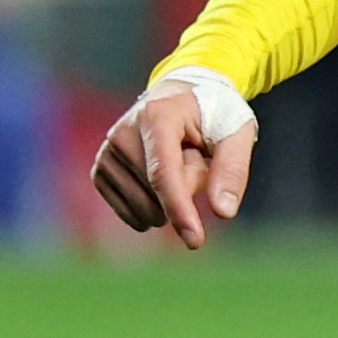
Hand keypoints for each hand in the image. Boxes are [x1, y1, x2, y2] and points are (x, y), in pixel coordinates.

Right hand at [90, 78, 258, 249]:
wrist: (179, 97)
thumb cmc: (212, 114)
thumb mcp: (236, 131)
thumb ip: (233, 168)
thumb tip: (223, 212)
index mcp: (157, 116)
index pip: (163, 173)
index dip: (179, 209)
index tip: (195, 240)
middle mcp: (123, 132)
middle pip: (158, 195)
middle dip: (188, 189)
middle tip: (194, 154)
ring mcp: (107, 151)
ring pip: (145, 210)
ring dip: (171, 199)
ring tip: (177, 161)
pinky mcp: (100, 169)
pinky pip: (130, 214)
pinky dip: (152, 207)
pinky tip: (158, 179)